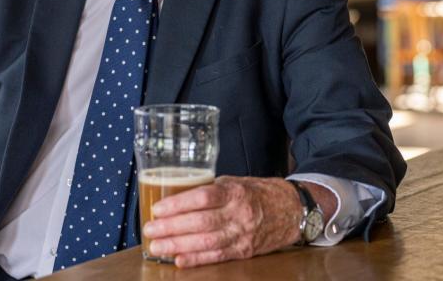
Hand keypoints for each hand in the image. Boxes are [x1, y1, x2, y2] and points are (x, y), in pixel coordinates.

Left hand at [141, 176, 335, 267]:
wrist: (292, 210)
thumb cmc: (259, 193)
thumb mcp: (236, 182)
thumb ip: (210, 189)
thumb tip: (178, 195)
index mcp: (235, 191)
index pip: (202, 197)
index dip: (178, 204)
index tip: (158, 208)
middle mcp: (239, 214)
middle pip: (201, 222)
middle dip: (172, 228)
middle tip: (150, 229)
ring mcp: (243, 234)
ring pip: (206, 242)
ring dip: (179, 246)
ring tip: (158, 246)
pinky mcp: (244, 251)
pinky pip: (217, 256)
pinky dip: (197, 259)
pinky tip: (179, 260)